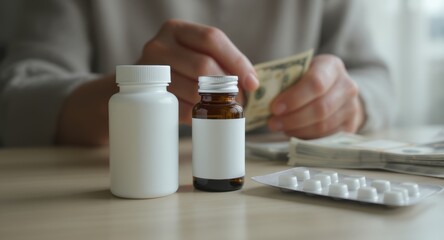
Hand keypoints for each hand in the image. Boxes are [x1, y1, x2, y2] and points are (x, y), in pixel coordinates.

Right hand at [137, 19, 258, 123]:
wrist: (138, 87)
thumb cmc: (177, 70)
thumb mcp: (193, 54)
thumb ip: (220, 61)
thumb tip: (251, 83)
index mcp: (176, 29)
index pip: (212, 39)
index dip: (236, 61)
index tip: (251, 82)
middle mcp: (159, 45)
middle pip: (203, 66)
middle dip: (227, 87)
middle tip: (237, 101)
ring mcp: (150, 71)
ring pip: (194, 90)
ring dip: (214, 105)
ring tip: (221, 109)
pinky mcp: (148, 96)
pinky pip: (181, 108)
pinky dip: (198, 115)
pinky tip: (201, 115)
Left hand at [267, 54, 364, 138]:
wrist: (335, 91)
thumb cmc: (308, 80)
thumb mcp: (298, 71)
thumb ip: (282, 79)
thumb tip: (255, 89)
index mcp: (332, 66)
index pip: (316, 83)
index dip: (294, 98)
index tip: (274, 107)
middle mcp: (347, 85)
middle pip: (320, 108)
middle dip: (293, 118)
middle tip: (272, 122)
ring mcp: (352, 107)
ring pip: (323, 125)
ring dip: (297, 129)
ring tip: (280, 127)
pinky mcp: (350, 126)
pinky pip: (326, 137)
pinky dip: (306, 137)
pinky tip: (293, 132)